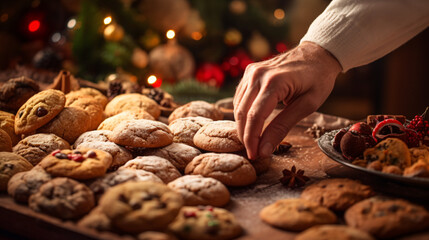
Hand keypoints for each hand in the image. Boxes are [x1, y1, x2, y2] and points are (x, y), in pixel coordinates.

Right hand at [233, 41, 341, 159]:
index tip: (255, 156)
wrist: (317, 54)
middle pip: (242, 112)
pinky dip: (243, 113)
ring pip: (238, 106)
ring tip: (252, 142)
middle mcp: (258, 75)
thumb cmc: (317, 79)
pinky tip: (251, 124)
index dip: (252, 139)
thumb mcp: (307, 105)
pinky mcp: (250, 71)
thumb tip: (264, 150)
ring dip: (242, 126)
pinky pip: (240, 97)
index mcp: (274, 82)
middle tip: (253, 153)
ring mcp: (252, 71)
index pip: (255, 116)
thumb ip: (283, 127)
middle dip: (245, 136)